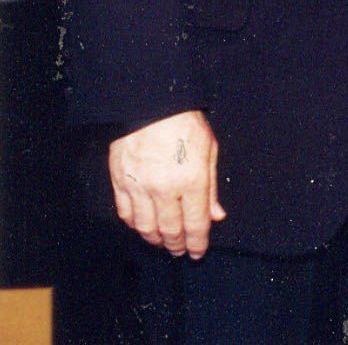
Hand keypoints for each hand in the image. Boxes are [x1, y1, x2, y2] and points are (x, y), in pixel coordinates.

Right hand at [109, 110, 223, 257]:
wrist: (150, 105)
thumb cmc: (186, 125)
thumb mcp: (209, 151)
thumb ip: (211, 188)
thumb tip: (216, 216)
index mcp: (191, 181)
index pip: (195, 224)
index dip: (197, 243)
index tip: (197, 253)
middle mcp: (164, 189)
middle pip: (170, 230)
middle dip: (177, 245)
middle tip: (180, 252)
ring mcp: (139, 187)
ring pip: (145, 227)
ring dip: (155, 239)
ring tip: (163, 243)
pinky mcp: (120, 182)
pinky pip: (126, 213)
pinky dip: (134, 225)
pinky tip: (143, 227)